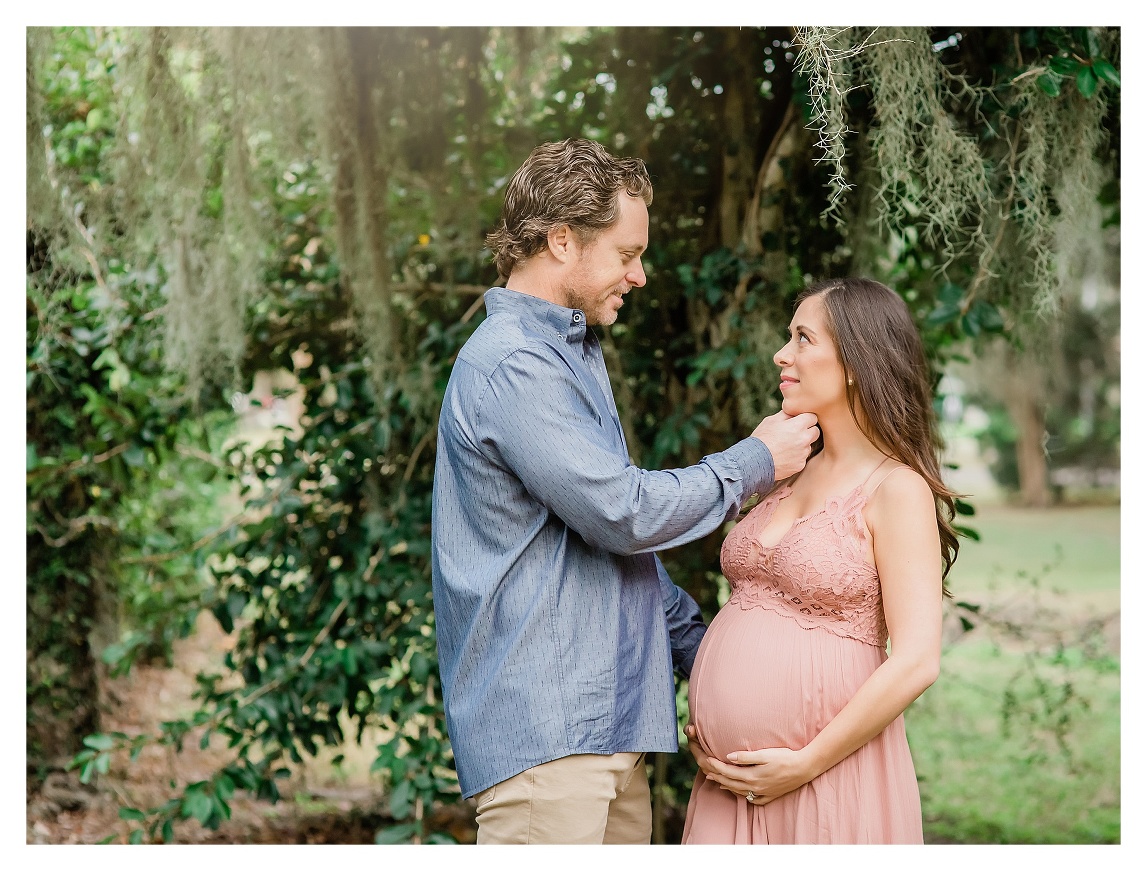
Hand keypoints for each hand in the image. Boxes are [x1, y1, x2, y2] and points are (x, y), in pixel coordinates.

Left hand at [684, 724, 812, 805]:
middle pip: (730, 783)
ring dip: (725, 785)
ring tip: (715, 780)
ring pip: (739, 791)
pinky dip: (741, 794)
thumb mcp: (765, 754)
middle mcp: (755, 787)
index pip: (728, 772)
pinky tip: (736, 791)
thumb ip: (745, 756)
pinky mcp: (769, 795)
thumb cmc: (785, 757)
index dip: (716, 766)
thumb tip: (728, 756)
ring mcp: (762, 793)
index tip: (706, 759)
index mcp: (752, 776)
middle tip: (705, 769)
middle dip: (717, 776)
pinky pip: (751, 798)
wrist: (804, 768)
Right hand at [750, 411, 818, 479]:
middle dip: (807, 431)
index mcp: (798, 426)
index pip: (812, 417)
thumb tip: (794, 411)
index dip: (805, 418)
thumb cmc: (761, 438)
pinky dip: (796, 456)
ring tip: (785, 446)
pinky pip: (802, 458)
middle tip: (794, 433)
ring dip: (802, 444)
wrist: (754, 461)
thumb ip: (786, 415)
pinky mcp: (800, 465)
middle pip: (815, 431)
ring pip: (808, 445)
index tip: (798, 421)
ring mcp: (803, 453)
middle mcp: (804, 439)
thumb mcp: (771, 421)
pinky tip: (784, 456)